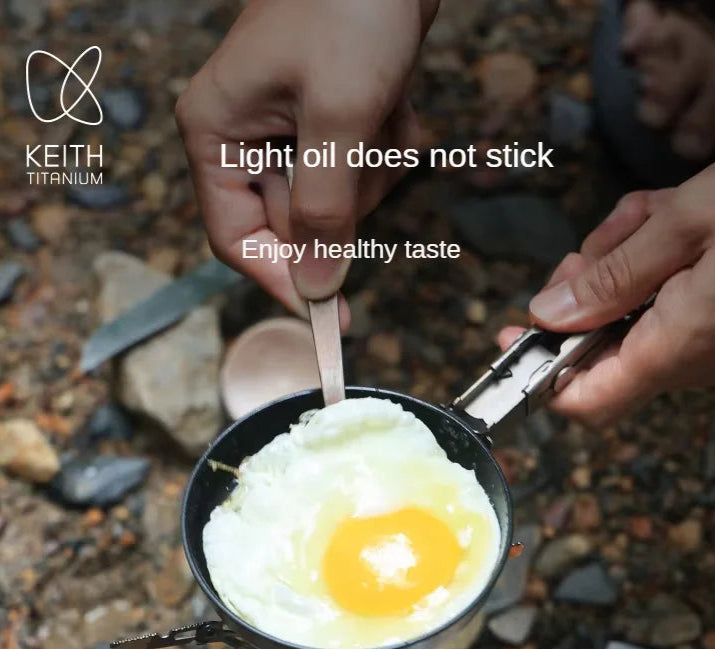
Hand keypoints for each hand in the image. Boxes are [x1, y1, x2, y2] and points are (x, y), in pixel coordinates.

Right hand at [176, 0, 437, 320]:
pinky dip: (386, 145)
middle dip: (347, 199)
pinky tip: (395, 102)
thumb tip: (318, 289)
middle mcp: (241, 137)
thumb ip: (325, 211)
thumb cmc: (350, 8)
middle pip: (292, 223)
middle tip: (371, 151)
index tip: (332, 316)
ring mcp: (285, 129)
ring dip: (374, 168)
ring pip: (335, 201)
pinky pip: (359, 169)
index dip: (283, 280)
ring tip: (384, 109)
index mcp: (217, 134)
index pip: (236, 239)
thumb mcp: (339, 117)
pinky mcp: (326, 120)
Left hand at [498, 164, 714, 426]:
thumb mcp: (691, 221)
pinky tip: (679, 217)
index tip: (512, 336)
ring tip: (657, 213)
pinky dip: (662, 257)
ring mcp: (709, 343)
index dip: (540, 376)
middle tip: (605, 241)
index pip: (586, 403)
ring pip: (634, 312)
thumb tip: (547, 314)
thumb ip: (613, 273)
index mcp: (680, 343)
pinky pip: (669, 299)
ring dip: (630, 257)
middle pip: (603, 345)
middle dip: (590, 286)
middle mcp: (694, 358)